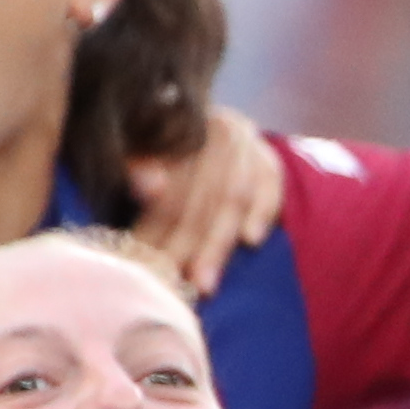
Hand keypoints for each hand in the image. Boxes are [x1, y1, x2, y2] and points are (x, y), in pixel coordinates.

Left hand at [116, 104, 289, 305]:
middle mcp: (218, 128)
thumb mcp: (137, 148)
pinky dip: (264, 212)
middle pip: (204, 196)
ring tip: (206, 284)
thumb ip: (139, 164)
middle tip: (174, 285)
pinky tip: (252, 241)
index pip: (172, 183)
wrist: (197, 126)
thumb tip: (149, 188)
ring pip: (234, 198)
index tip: (143, 261)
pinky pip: (272, 185)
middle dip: (188, 246)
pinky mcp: (269, 158)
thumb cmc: (156, 143)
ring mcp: (248, 142)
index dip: (156, 224)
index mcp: (181, 123)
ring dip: (219, 245)